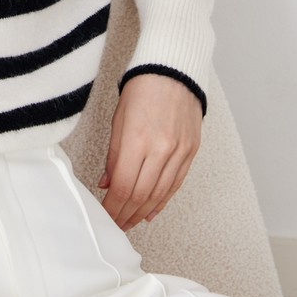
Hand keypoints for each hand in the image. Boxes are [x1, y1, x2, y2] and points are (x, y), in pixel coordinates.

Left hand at [99, 72, 201, 230]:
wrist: (173, 71)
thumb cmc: (142, 90)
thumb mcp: (118, 120)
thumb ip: (113, 156)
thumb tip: (107, 184)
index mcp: (138, 139)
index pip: (123, 186)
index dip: (113, 207)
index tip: (105, 216)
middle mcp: (162, 149)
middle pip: (142, 195)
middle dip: (126, 214)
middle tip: (116, 225)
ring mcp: (179, 151)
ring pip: (160, 193)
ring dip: (143, 212)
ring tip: (130, 221)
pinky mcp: (191, 151)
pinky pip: (176, 183)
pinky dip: (163, 200)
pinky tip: (151, 210)